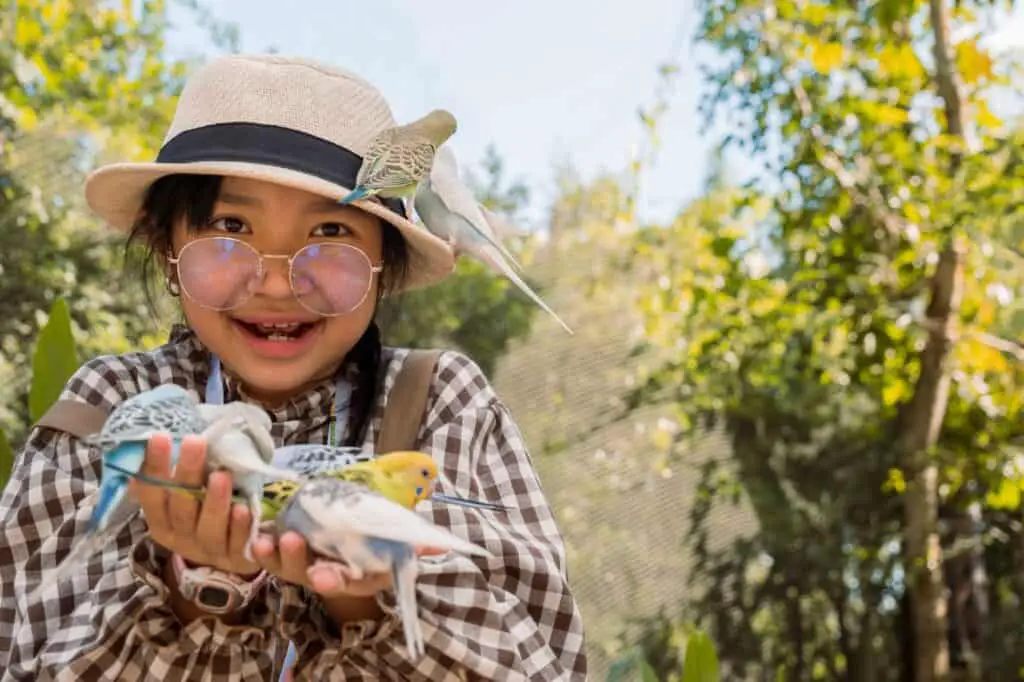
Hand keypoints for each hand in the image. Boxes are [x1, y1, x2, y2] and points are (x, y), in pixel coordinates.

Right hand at [130, 432, 259, 576]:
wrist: (230, 557)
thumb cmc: (202, 516)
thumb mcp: (183, 500)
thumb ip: (172, 479)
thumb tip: (154, 441)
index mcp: (162, 524)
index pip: (152, 495)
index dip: (154, 468)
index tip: (160, 436)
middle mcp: (182, 539)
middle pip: (182, 509)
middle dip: (187, 475)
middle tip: (195, 442)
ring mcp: (209, 551)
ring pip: (209, 529)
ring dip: (214, 502)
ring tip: (221, 476)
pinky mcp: (237, 559)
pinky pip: (238, 544)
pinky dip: (240, 527)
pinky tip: (244, 508)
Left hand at [250, 533, 449, 597]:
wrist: (357, 540)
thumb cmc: (380, 544)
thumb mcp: (400, 546)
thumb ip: (415, 546)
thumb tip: (439, 545)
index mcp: (354, 577)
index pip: (343, 582)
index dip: (332, 579)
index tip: (323, 576)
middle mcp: (325, 575)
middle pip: (306, 573)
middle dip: (296, 560)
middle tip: (291, 540)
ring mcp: (302, 564)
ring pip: (282, 565)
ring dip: (272, 552)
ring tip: (266, 535)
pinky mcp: (284, 549)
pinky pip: (267, 550)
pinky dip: (259, 541)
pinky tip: (252, 525)